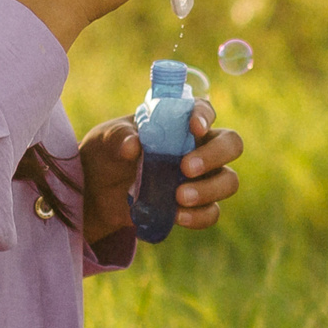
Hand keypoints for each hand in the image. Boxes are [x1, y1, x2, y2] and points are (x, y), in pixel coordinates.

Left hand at [77, 101, 243, 240]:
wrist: (96, 193)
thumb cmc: (105, 155)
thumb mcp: (104, 141)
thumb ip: (118, 138)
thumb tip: (133, 146)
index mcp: (178, 122)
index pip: (204, 110)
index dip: (204, 116)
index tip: (194, 128)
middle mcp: (197, 146)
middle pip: (231, 144)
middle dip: (215, 155)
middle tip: (186, 167)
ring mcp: (200, 177)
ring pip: (228, 180)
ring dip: (209, 189)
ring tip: (178, 198)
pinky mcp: (194, 206)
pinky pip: (212, 212)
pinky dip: (199, 216)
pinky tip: (177, 216)